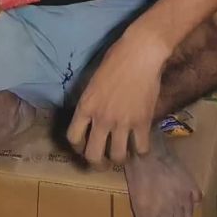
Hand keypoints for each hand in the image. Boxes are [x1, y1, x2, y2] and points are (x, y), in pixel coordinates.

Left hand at [66, 25, 166, 164]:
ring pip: (118, 157)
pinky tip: (140, 145)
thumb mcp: (94, 81)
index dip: (77, 147)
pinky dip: (141, 150)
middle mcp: (101, 118)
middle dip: (96, 163)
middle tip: (102, 161)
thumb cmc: (116, 59)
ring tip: (122, 155)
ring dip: (119, 159)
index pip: (73, 138)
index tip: (84, 146)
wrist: (140, 53)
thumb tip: (92, 117)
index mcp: (86, 106)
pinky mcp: (142, 123)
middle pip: (93, 155)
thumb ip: (91, 102)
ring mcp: (122, 123)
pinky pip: (141, 149)